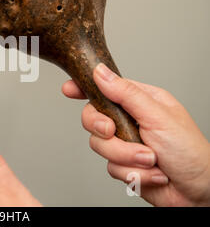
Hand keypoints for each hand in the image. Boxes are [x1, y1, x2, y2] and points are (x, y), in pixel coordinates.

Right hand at [62, 63, 209, 205]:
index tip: (68, 89)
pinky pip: (111, 167)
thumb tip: (101, 72)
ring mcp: (125, 143)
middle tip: (113, 132)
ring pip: (100, 146)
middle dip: (105, 131)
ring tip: (151, 160)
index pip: (106, 89)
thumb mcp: (159, 116)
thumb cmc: (190, 152)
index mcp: (140, 102)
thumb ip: (127, 94)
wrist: (198, 192)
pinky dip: (133, 173)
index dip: (84, 88)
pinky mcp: (124, 165)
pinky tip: (153, 173)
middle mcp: (130, 120)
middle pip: (93, 118)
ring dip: (127, 157)